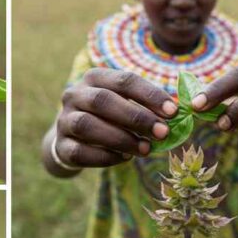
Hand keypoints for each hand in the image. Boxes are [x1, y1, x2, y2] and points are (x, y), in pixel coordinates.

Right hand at [48, 68, 177, 172]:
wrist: (75, 139)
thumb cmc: (109, 118)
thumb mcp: (125, 105)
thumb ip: (146, 108)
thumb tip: (177, 115)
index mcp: (94, 78)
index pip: (124, 80)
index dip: (150, 95)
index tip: (173, 111)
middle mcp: (74, 94)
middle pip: (103, 101)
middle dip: (136, 117)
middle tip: (162, 133)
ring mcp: (64, 120)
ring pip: (88, 125)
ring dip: (120, 138)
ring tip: (145, 149)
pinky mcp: (61, 146)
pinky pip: (80, 152)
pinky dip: (105, 157)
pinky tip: (124, 159)